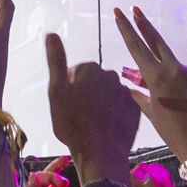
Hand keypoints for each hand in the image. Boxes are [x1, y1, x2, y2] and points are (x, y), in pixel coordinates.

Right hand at [44, 33, 137, 186]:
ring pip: (108, 94)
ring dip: (101, 102)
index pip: (77, 71)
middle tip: (79, 113)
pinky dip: (114, 113)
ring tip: (92, 122)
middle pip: (94, 81)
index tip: (67, 103)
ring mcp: (125, 93)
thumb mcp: (56, 91)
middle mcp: (111, 75)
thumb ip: (56, 60)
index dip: (70, 86)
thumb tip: (51, 33)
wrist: (100, 153)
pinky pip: (121, 107)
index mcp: (91, 69)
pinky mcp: (135, 110)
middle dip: (87, 92)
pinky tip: (106, 127)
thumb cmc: (73, 123)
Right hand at [115, 5, 186, 165]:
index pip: (138, 48)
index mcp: (157, 78)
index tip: (120, 14)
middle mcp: (176, 69)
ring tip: (183, 108)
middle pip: (157, 41)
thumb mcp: (153, 115)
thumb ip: (142, 96)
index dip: (127, 30)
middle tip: (135, 9)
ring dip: (177, 83)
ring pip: (180, 72)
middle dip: (144, 25)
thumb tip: (133, 86)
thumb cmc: (174, 134)